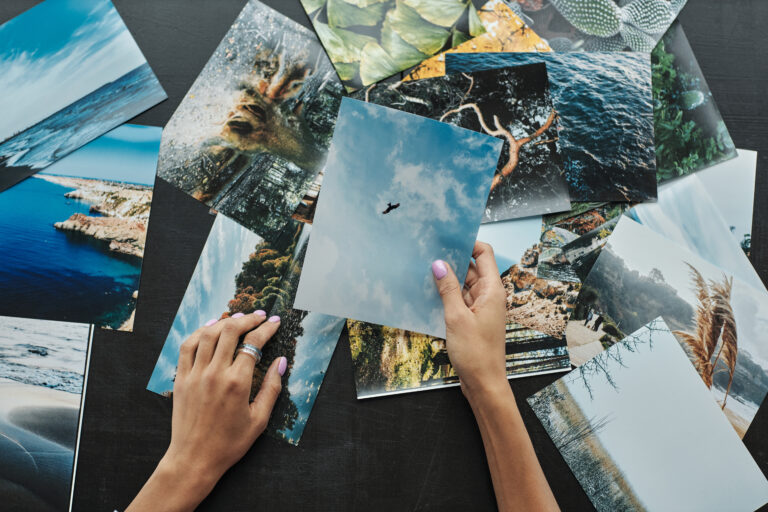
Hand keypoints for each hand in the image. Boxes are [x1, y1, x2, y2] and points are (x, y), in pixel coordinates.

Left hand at [128, 311, 286, 511]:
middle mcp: (215, 374)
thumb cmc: (229, 443)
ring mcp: (195, 374)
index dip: (266, 329)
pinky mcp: (181, 379)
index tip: (275, 322)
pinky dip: (200, 332)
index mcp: (237, 383)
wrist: (194, 459)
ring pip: (209, 334)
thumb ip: (272, 388)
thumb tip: (281, 362)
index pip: (253, 343)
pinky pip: (188, 346)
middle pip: (231, 331)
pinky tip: (211, 328)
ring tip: (238, 317)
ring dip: (225, 321)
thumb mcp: (259, 419)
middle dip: (248, 318)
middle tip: (259, 315)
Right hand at [432, 242, 508, 400]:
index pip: (484, 254)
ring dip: (448, 279)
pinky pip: (460, 300)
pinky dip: (448, 295)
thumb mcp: (457, 317)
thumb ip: (448, 289)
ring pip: (464, 285)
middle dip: (453, 259)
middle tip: (429, 251)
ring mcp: (481, 308)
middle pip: (472, 268)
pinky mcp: (473, 320)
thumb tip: (439, 264)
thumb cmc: (476, 353)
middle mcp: (489, 295)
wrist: (484, 384)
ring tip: (425, 270)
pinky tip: (431, 293)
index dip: (468, 243)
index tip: (447, 238)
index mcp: (492, 290)